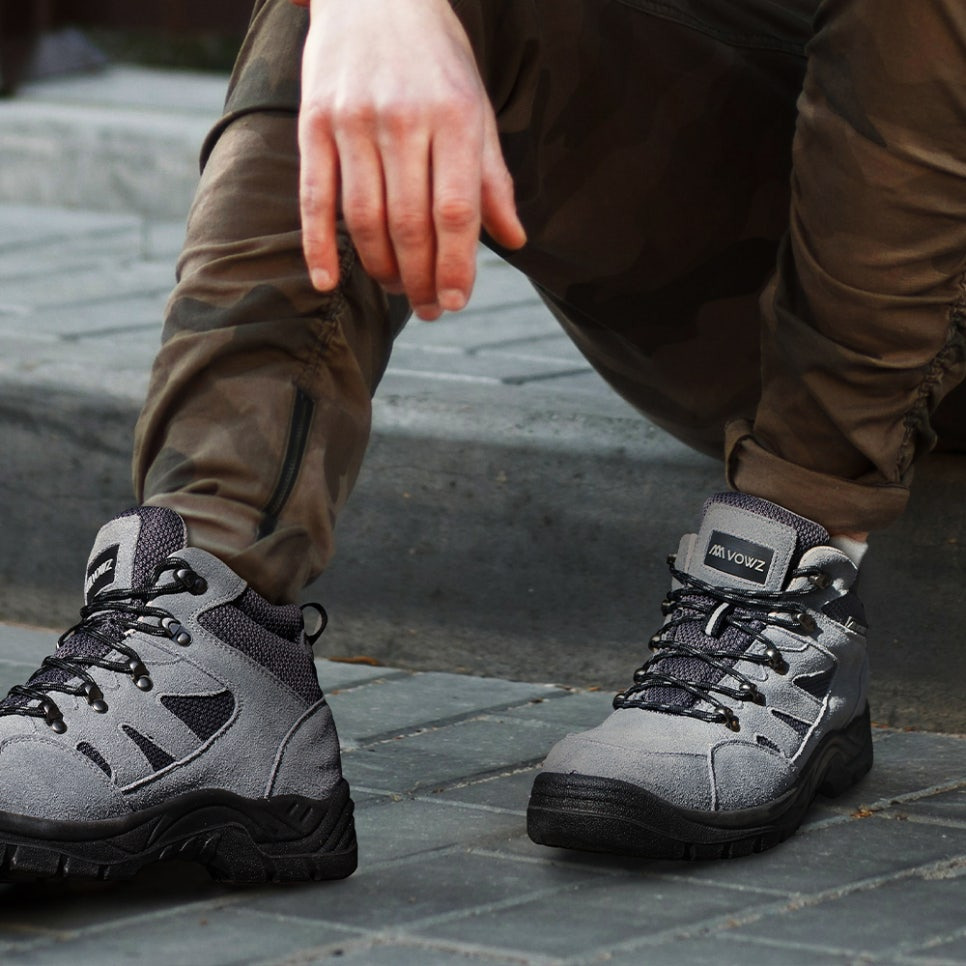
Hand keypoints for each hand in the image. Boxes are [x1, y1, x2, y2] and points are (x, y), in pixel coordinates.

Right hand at [296, 0, 525, 319]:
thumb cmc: (436, 60)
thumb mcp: (476, 110)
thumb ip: (492, 177)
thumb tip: (514, 239)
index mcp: (453, 117)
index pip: (454, 210)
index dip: (455, 264)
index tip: (455, 301)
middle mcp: (403, 119)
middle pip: (408, 224)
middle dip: (420, 278)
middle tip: (428, 307)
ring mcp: (353, 121)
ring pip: (364, 219)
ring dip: (381, 268)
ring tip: (398, 289)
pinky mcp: (313, 123)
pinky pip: (314, 197)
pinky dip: (316, 245)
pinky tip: (327, 280)